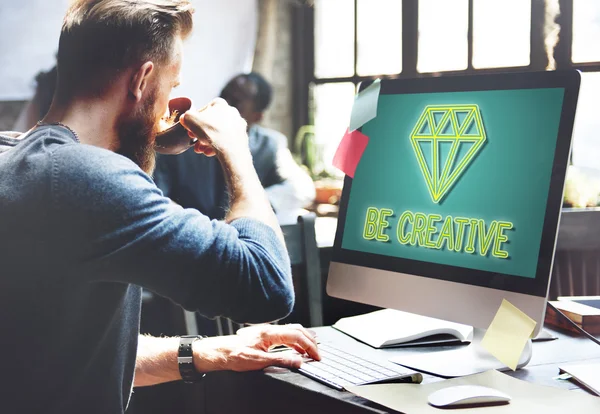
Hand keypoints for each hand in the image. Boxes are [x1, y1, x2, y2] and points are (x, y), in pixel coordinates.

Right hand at [179, 98, 248, 157]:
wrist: (231, 148)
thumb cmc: (211, 131)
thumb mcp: (190, 120)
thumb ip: (186, 116)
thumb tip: (185, 118)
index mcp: (220, 104)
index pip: (204, 110)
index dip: (194, 120)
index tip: (189, 128)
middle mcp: (232, 112)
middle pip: (211, 123)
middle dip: (200, 133)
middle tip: (194, 141)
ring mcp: (238, 125)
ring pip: (219, 133)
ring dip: (207, 142)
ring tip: (200, 150)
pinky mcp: (242, 138)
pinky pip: (226, 141)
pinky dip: (217, 147)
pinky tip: (209, 153)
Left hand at [193, 324, 319, 372]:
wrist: (220, 352)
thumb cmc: (234, 355)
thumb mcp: (258, 362)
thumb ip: (280, 360)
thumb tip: (298, 361)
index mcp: (269, 333)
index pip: (296, 336)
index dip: (309, 346)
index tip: (316, 356)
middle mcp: (269, 329)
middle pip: (297, 330)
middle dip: (310, 341)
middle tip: (318, 353)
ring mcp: (267, 331)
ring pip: (292, 330)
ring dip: (303, 339)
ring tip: (311, 350)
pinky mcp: (265, 335)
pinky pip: (285, 334)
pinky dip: (295, 340)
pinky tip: (296, 348)